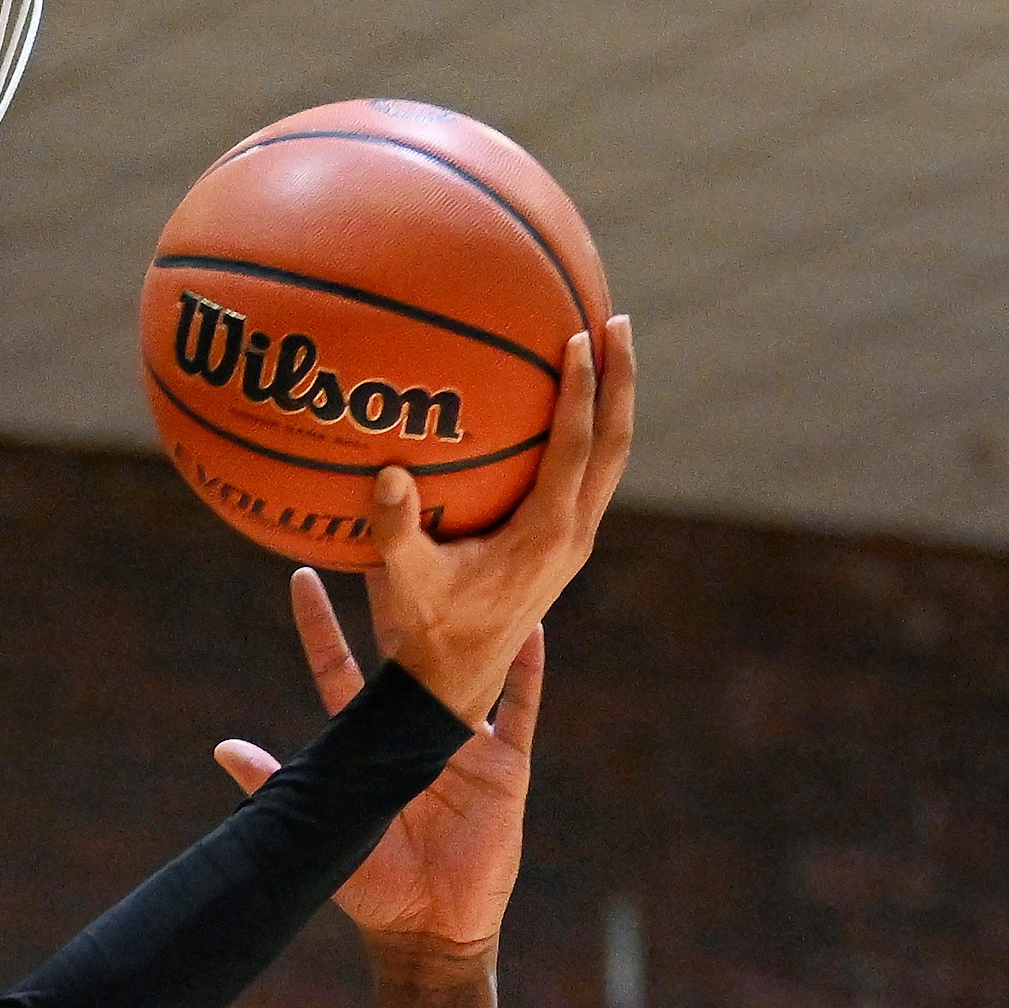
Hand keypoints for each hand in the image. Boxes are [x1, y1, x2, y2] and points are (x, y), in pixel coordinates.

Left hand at [216, 571, 539, 958]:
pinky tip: (533, 621)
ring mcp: (464, 742)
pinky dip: (527, 668)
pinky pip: (523, 706)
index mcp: (368, 742)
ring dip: (467, 614)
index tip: (302, 575)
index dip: (320, 626)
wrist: (432, 929)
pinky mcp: (507, 764)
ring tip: (466, 554)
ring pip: (468, 663)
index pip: (339, 669)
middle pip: (406, 649)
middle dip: (398, 596)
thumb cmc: (373, 887)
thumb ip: (274, 786)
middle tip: (389, 536)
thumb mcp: (321, 828)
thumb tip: (220, 747)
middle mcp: (416, 729)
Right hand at [361, 315, 633, 723]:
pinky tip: (570, 407)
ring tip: (609, 348)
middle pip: (614, 443)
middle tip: (617, 320)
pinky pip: (590, 475)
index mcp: (544, 535)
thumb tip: (387, 474)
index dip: (581, 391)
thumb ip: (396, 530)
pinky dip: (589, 433)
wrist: (453, 687)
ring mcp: (573, 541)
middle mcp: (572, 534)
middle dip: (621, 380)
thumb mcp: (405, 583)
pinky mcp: (564, 546)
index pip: (575, 448)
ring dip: (613, 403)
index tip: (581, 337)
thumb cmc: (426, 634)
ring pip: (610, 459)